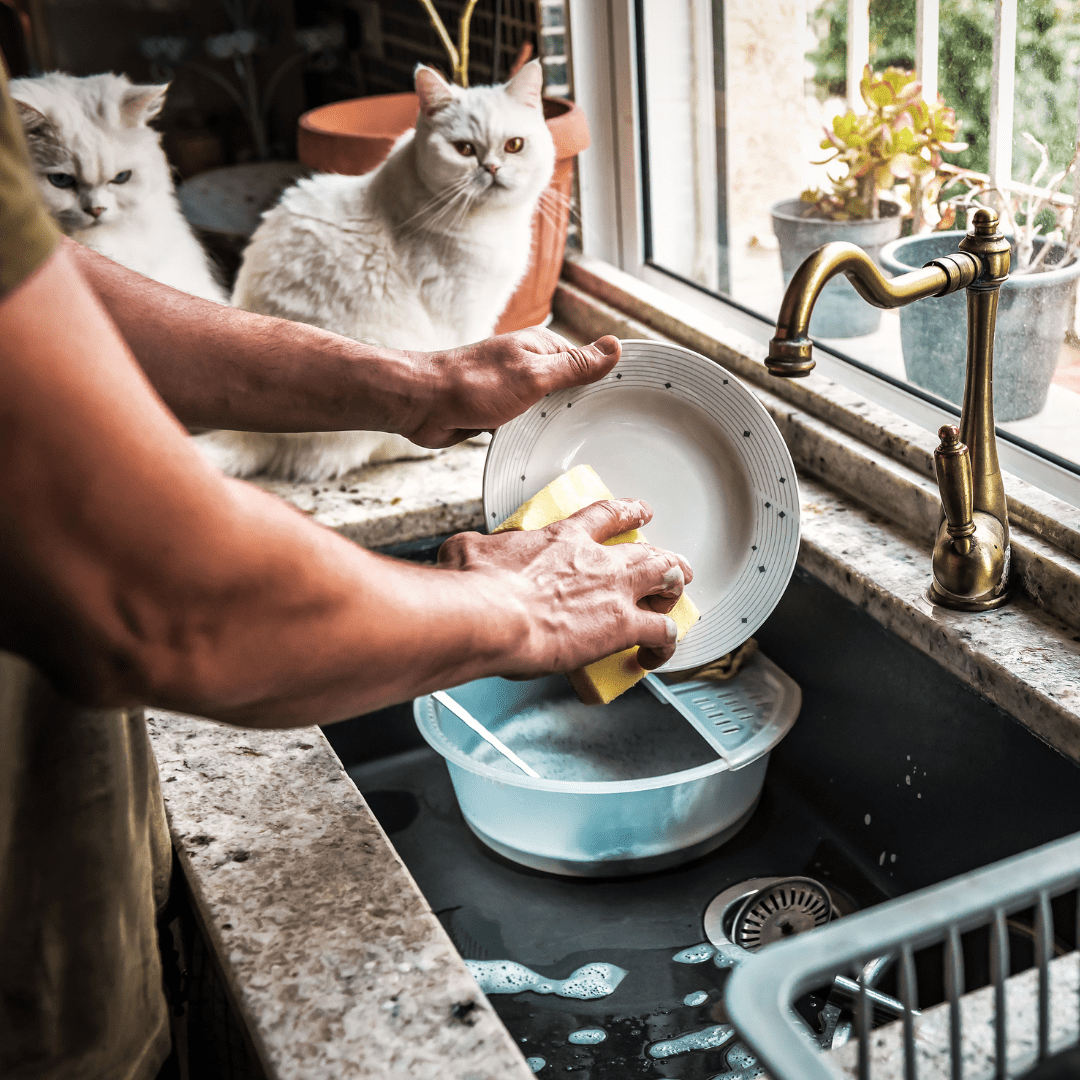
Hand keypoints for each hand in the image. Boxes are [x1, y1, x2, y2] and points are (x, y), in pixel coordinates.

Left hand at [403, 327, 620, 447]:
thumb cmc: (472, 386)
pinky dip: (532, 436)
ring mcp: (512, 389)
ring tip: (578, 448)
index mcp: (541, 347)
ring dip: (554, 426)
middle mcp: (528, 364)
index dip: (606, 382)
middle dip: (582, 409)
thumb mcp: (534, 375)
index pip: (588, 363)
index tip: (629, 404)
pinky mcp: (497, 412)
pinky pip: (525, 426)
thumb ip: (575, 365)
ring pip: (547, 410)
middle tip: (606, 435)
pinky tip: (542, 452)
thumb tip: (615, 346)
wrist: (421, 405)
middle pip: (569, 389)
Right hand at [438, 498, 693, 675]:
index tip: (637, 512)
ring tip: (674, 602)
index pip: (605, 516)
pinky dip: (665, 645)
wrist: (492, 614)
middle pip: (649, 551)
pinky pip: (663, 634)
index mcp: (562, 539)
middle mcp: (597, 560)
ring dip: (674, 592)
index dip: (627, 512)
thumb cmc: (477, 586)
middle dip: (665, 559)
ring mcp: (615, 592)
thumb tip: (461, 551)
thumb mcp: (470, 550)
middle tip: (673, 565)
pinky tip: (655, 656)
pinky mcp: (623, 627)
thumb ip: (479, 547)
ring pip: (668, 582)